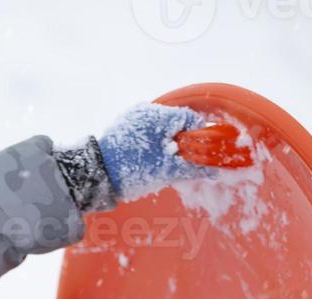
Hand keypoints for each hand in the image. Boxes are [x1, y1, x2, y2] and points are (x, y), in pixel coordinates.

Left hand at [96, 102, 218, 201]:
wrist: (95, 175)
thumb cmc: (134, 169)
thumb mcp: (167, 171)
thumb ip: (194, 168)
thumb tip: (215, 170)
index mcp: (159, 114)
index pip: (190, 118)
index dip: (197, 137)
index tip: (196, 156)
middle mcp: (146, 110)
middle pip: (175, 123)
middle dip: (181, 143)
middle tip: (179, 164)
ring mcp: (132, 117)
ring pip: (160, 129)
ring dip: (166, 145)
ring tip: (162, 165)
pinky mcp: (122, 127)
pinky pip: (146, 132)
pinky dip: (152, 144)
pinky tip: (148, 161)